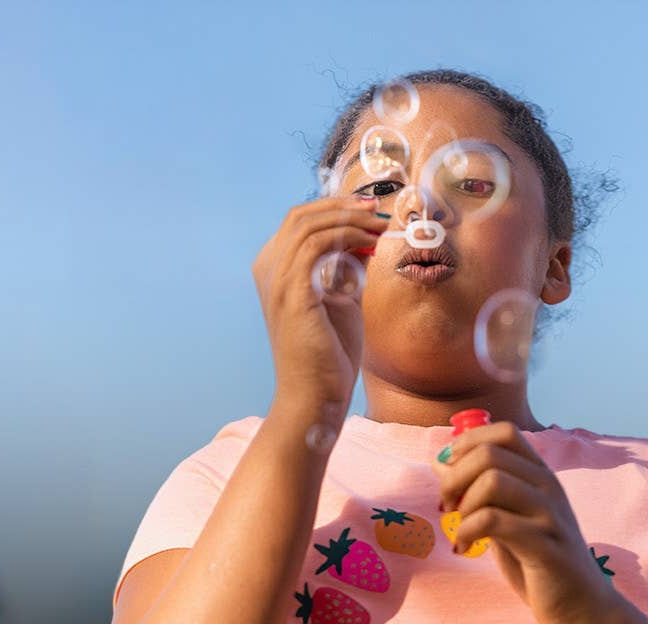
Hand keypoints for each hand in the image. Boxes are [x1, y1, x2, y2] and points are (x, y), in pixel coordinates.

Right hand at [251, 195, 386, 412]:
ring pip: (308, 224)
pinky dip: (346, 235)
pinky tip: (370, 245)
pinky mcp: (291, 292)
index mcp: (275, 270)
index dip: (336, 209)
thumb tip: (365, 240)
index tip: (371, 213)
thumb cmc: (328, 353)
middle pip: (300, 215)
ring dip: (349, 218)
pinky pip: (315, 244)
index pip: (299, 221)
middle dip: (343, 206)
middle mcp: (268, 270)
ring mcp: (276, 280)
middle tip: (378, 211)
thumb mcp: (342, 300)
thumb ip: (347, 268)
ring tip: (379, 226)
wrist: (316, 394)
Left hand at [433, 422, 647, 623]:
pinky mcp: (545, 545)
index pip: (505, 432)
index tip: (449, 470)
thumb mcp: (507, 519)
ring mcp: (550, 515)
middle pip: (490, 455)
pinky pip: (494, 520)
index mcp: (541, 475)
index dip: (468, 443)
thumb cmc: (539, 561)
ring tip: (460, 528)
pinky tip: (464, 547)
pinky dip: (467, 531)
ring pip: (492, 482)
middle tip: (447, 505)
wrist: (583, 606)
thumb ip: (479, 490)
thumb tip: (440, 460)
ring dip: (463, 505)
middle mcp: (549, 487)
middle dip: (455, 477)